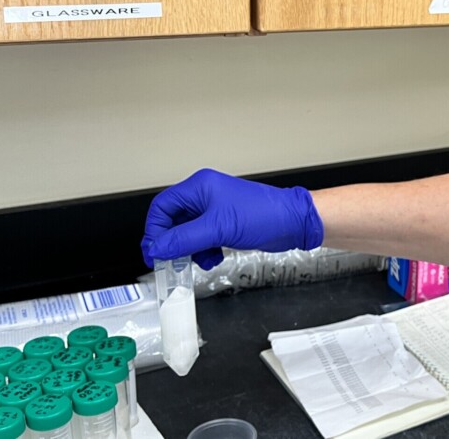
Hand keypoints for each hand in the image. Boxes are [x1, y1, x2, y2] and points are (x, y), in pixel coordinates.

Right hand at [141, 169, 323, 270]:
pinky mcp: (225, 224)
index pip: (162, 207)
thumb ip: (184, 239)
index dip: (155, 230)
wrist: (293, 223)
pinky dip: (204, 251)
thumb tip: (158, 247)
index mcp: (200, 187)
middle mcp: (205, 196)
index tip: (154, 251)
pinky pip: (203, 239)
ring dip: (190, 250)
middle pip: (174, 221)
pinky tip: (213, 257)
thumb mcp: (218, 228)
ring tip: (200, 259)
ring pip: (188, 233)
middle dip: (173, 243)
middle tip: (170, 261)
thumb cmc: (265, 214)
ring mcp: (216, 210)